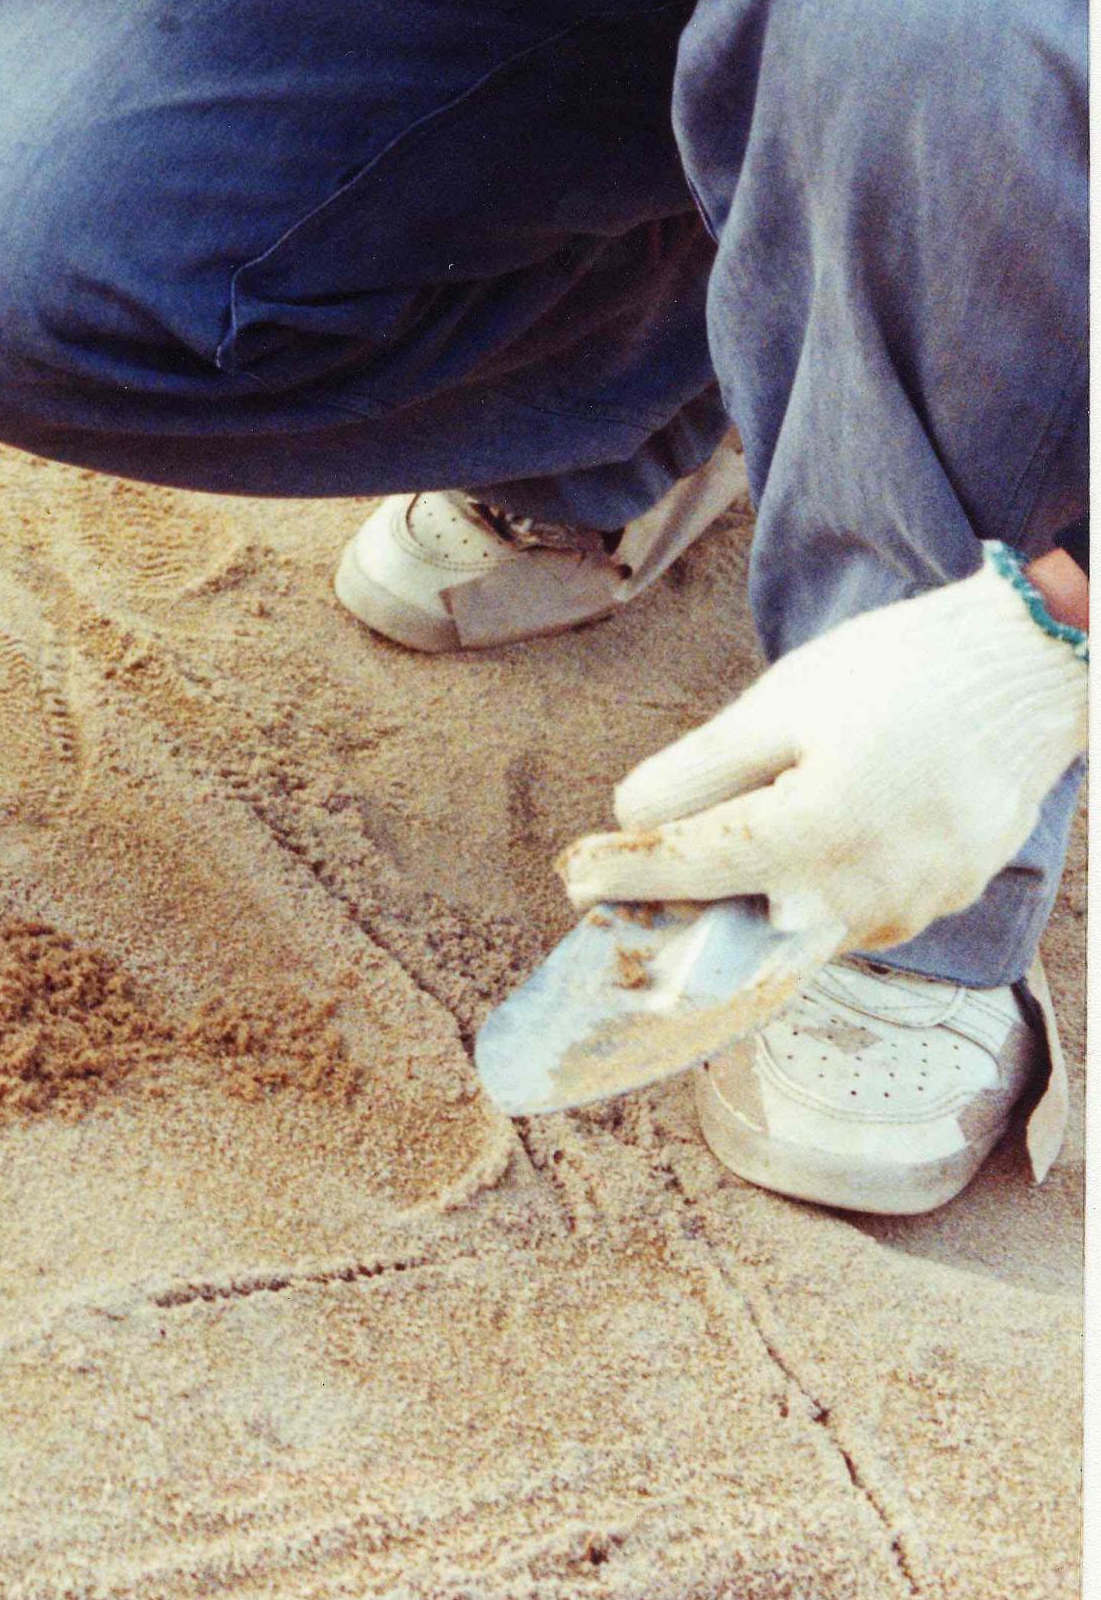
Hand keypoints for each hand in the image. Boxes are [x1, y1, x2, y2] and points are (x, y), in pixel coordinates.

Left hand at [562, 548, 1088, 950]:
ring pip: (794, 928)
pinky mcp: (937, 902)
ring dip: (738, 910)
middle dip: (675, 913)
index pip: (694, 868)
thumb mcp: (780, 703)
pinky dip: (799, 898)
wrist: (1027, 671)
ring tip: (681, 880)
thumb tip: (632, 821)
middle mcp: (870, 891)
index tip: (571, 873)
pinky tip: (770, 868)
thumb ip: (700, 771)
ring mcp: (912, 907)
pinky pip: (846, 915)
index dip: (623, 873)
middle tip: (612, 895)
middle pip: (741, 923)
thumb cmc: (900, 673)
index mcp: (821, 832)